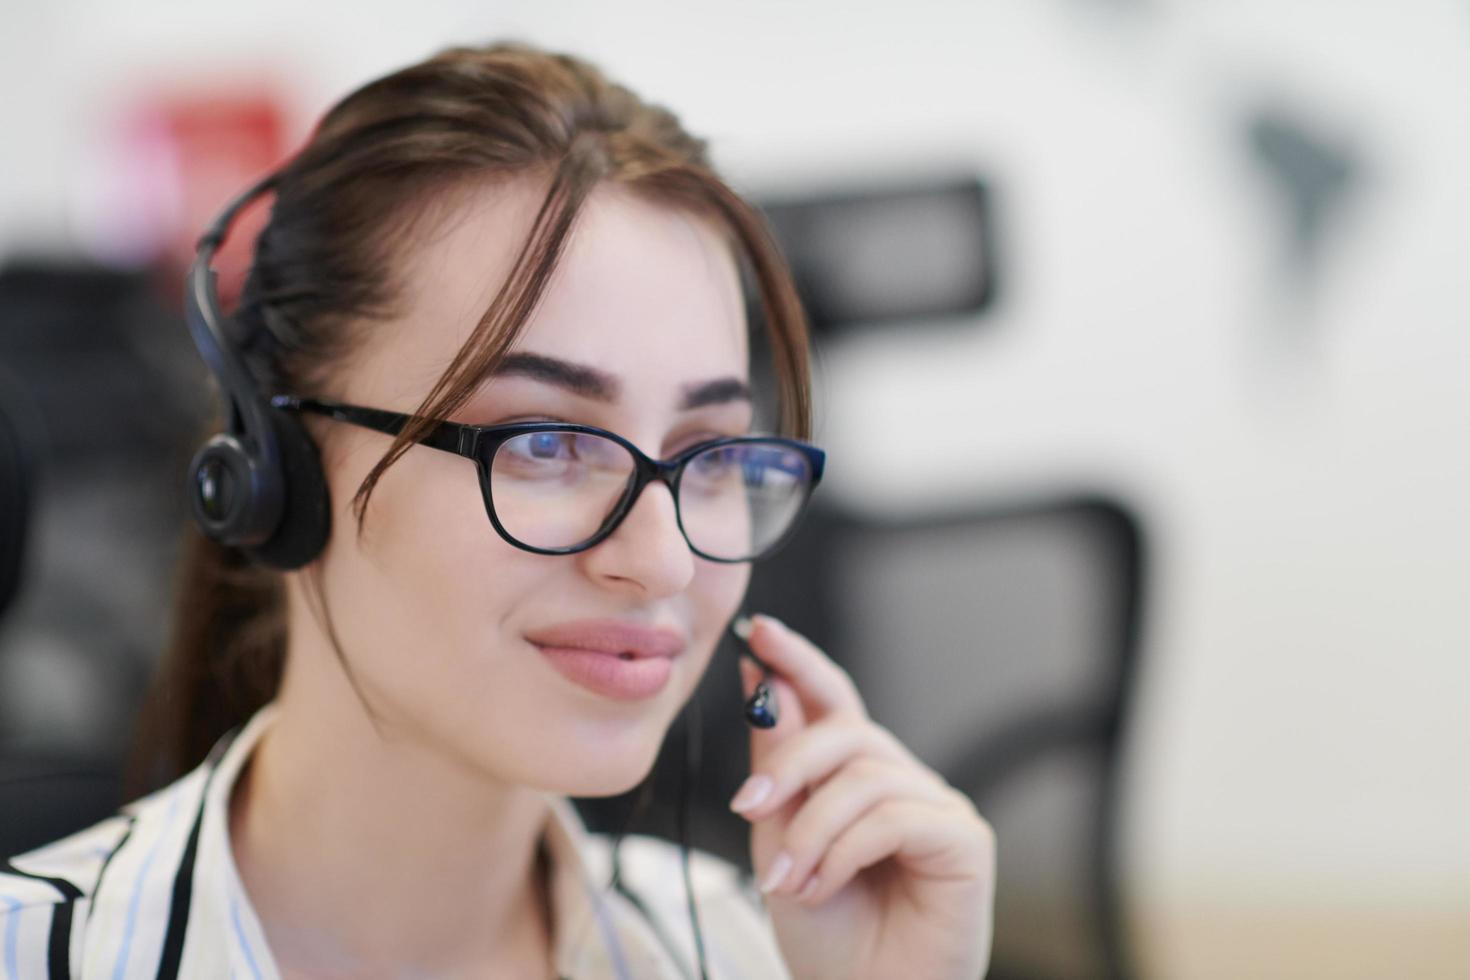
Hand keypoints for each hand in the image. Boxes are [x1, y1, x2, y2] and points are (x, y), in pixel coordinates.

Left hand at [730, 614, 994, 979]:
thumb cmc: (828, 938)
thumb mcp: (778, 843)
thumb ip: (777, 768)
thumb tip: (764, 685)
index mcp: (859, 779)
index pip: (834, 701)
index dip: (800, 663)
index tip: (760, 634)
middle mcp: (904, 782)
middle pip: (847, 731)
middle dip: (789, 761)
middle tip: (748, 806)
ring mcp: (938, 806)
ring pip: (864, 776)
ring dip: (810, 829)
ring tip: (784, 881)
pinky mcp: (965, 839)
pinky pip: (894, 815)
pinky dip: (843, 850)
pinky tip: (823, 885)